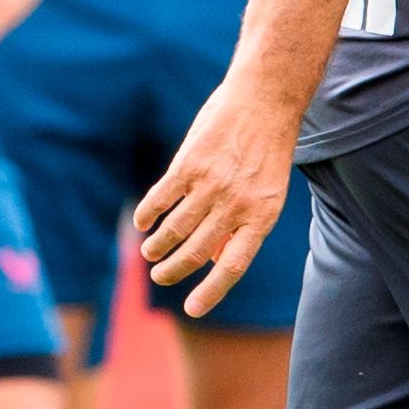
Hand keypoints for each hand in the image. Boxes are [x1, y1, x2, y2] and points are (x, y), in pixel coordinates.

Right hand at [133, 66, 296, 318]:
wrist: (264, 99)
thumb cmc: (266, 149)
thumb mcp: (268, 192)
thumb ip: (244, 226)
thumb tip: (219, 260)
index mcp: (261, 216)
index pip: (233, 266)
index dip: (211, 291)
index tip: (191, 310)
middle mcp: (236, 205)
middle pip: (197, 251)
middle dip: (174, 270)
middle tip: (160, 275)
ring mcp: (212, 184)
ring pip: (175, 228)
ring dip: (157, 245)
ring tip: (149, 253)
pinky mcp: (189, 164)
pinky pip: (161, 198)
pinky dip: (147, 213)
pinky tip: (141, 222)